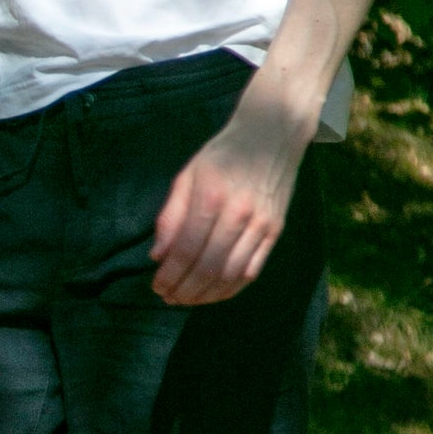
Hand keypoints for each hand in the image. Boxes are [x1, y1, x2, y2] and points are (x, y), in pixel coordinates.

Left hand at [151, 107, 304, 305]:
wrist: (272, 135)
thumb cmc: (222, 154)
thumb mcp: (187, 176)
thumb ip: (171, 216)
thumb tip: (158, 255)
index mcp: (211, 197)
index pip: (186, 249)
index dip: (170, 274)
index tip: (157, 286)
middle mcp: (239, 214)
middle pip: (208, 267)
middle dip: (185, 289)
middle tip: (169, 297)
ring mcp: (261, 224)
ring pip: (231, 274)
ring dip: (207, 294)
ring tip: (187, 299)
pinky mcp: (275, 231)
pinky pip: (253, 269)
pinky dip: (231, 288)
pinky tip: (214, 293)